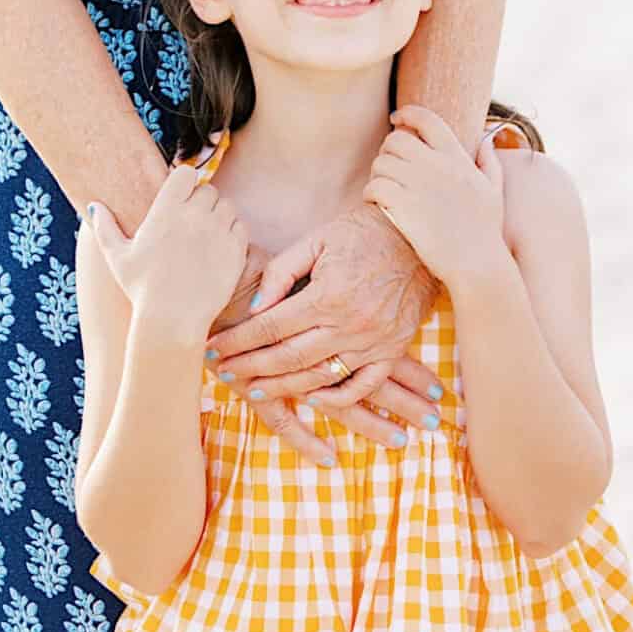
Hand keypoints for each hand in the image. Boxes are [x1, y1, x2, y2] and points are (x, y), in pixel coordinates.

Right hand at [84, 165, 247, 344]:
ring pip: (227, 206)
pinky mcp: (236, 247)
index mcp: (166, 211)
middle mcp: (194, 215)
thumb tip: (95, 205)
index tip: (180, 198)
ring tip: (204, 238)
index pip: (186, 173)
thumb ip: (105, 227)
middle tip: (190, 225)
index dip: (184, 183)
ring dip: (218, 217)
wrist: (172, 319)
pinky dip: (232, 234)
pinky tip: (217, 250)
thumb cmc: (142, 289)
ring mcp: (218, 230)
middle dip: (201, 203)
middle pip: (208, 190)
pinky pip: (240, 226)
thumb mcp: (117, 258)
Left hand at [208, 207, 446, 465]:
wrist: (417, 233)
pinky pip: (362, 386)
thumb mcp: (316, 240)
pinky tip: (311, 397)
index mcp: (327, 294)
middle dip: (249, 368)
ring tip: (254, 390)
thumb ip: (281, 273)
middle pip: (287, 358)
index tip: (214, 348)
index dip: (238, 341)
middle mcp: (349, 323)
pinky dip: (335, 399)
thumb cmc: (362, 232)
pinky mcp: (393, 348)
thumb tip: (254, 309)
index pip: (270, 328)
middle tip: (223, 372)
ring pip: (318, 378)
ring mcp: (373, 340)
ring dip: (281, 387)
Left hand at [365, 108, 510, 288]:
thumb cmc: (486, 231)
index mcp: (458, 157)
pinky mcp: (403, 206)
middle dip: (388, 151)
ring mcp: (419, 185)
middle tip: (390, 167)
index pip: (428, 119)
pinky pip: (374, 186)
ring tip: (383, 188)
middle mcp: (437, 165)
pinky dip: (370, 193)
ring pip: (381, 162)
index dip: (408, 114)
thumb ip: (490, 162)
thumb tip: (487, 140)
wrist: (477, 263)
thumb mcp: (495, 191)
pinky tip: (375, 202)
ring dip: (378, 173)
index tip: (397, 119)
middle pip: (397, 140)